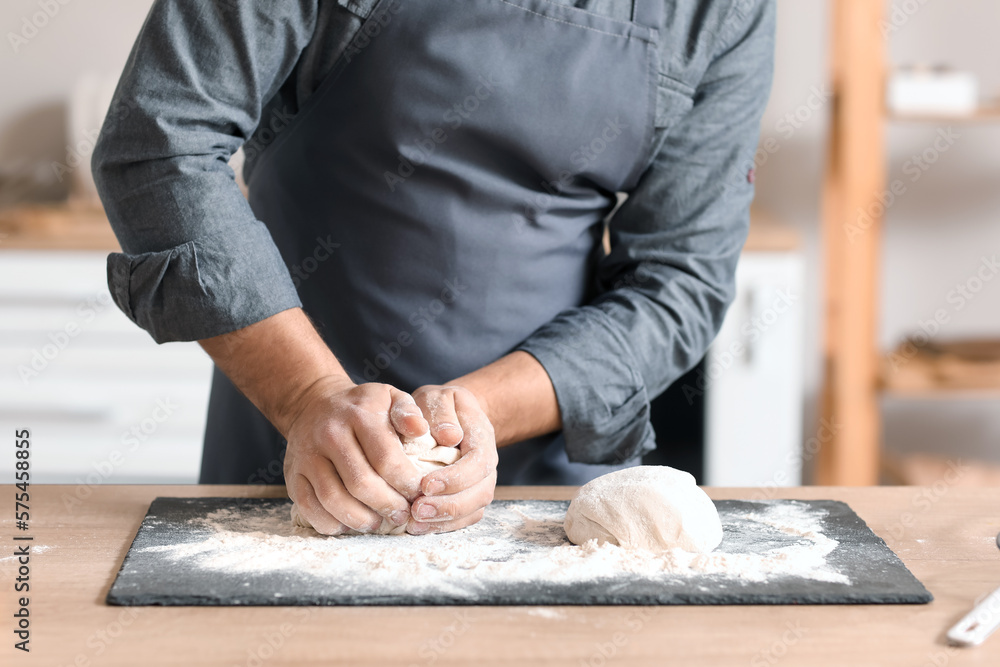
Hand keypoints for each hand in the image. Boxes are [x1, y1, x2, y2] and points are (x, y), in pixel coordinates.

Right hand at [283, 376, 431, 535]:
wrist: (313, 404)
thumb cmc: (362, 408)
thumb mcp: (389, 397)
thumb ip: (408, 412)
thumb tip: (420, 430)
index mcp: (359, 415)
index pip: (386, 458)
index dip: (406, 482)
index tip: (418, 492)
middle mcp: (329, 434)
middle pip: (360, 483)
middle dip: (386, 505)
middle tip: (402, 514)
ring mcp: (308, 456)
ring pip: (333, 499)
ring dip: (360, 519)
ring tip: (378, 522)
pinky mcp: (293, 475)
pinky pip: (309, 507)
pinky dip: (331, 523)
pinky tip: (350, 524)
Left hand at [393, 385, 497, 534]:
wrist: (451, 417)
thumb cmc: (440, 407)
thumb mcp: (439, 397)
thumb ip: (442, 413)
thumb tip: (449, 436)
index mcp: (482, 436)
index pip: (478, 463)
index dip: (455, 478)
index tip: (425, 485)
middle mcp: (487, 464)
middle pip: (480, 492)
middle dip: (450, 505)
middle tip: (417, 510)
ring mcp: (480, 483)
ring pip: (474, 509)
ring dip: (445, 520)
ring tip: (415, 523)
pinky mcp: (468, 497)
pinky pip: (464, 519)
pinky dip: (444, 526)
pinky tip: (420, 527)